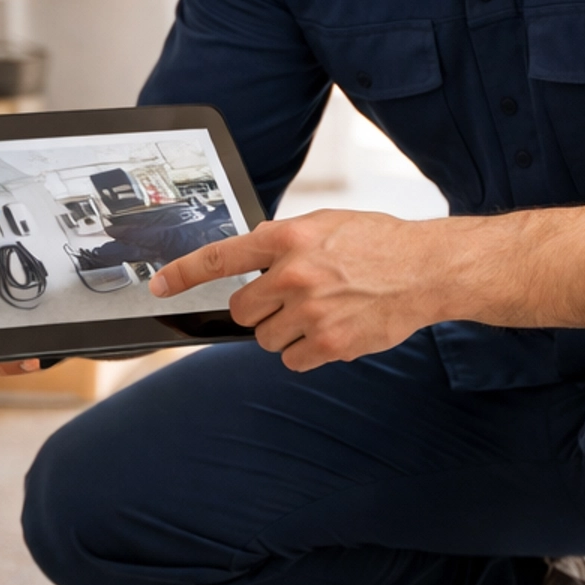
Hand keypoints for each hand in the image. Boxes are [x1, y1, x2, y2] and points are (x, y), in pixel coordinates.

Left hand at [147, 208, 448, 369]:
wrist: (426, 270)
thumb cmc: (378, 244)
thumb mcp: (326, 224)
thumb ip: (283, 240)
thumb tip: (248, 255)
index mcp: (289, 237)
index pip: (221, 257)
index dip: (182, 273)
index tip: (158, 286)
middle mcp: (294, 273)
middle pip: (241, 309)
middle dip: (259, 309)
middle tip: (290, 300)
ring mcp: (311, 310)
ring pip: (266, 338)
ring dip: (286, 332)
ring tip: (322, 312)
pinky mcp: (329, 342)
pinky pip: (292, 360)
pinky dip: (307, 352)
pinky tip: (332, 331)